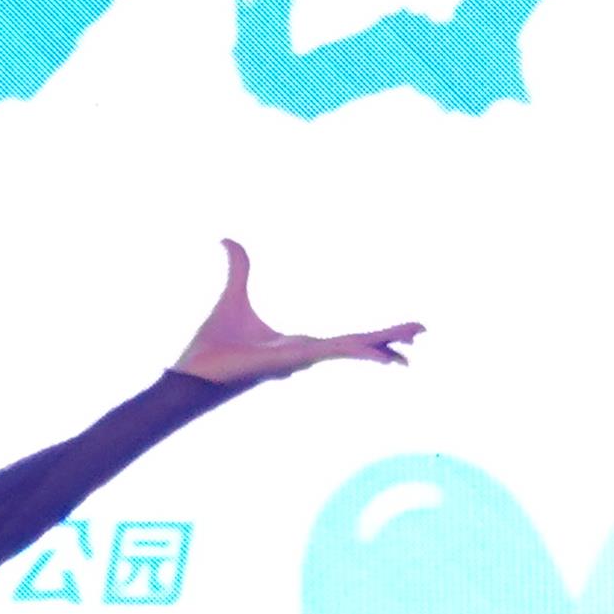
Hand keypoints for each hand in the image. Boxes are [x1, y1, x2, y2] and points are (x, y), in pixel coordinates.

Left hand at [174, 239, 415, 386]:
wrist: (192, 373)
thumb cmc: (212, 346)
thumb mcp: (233, 295)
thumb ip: (238, 269)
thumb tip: (226, 239)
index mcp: (298, 344)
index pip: (345, 340)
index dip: (372, 336)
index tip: (398, 335)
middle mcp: (304, 354)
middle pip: (357, 345)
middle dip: (389, 339)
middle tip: (422, 332)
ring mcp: (300, 360)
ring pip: (351, 350)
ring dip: (382, 346)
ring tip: (412, 342)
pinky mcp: (291, 361)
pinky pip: (331, 354)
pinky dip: (358, 353)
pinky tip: (382, 354)